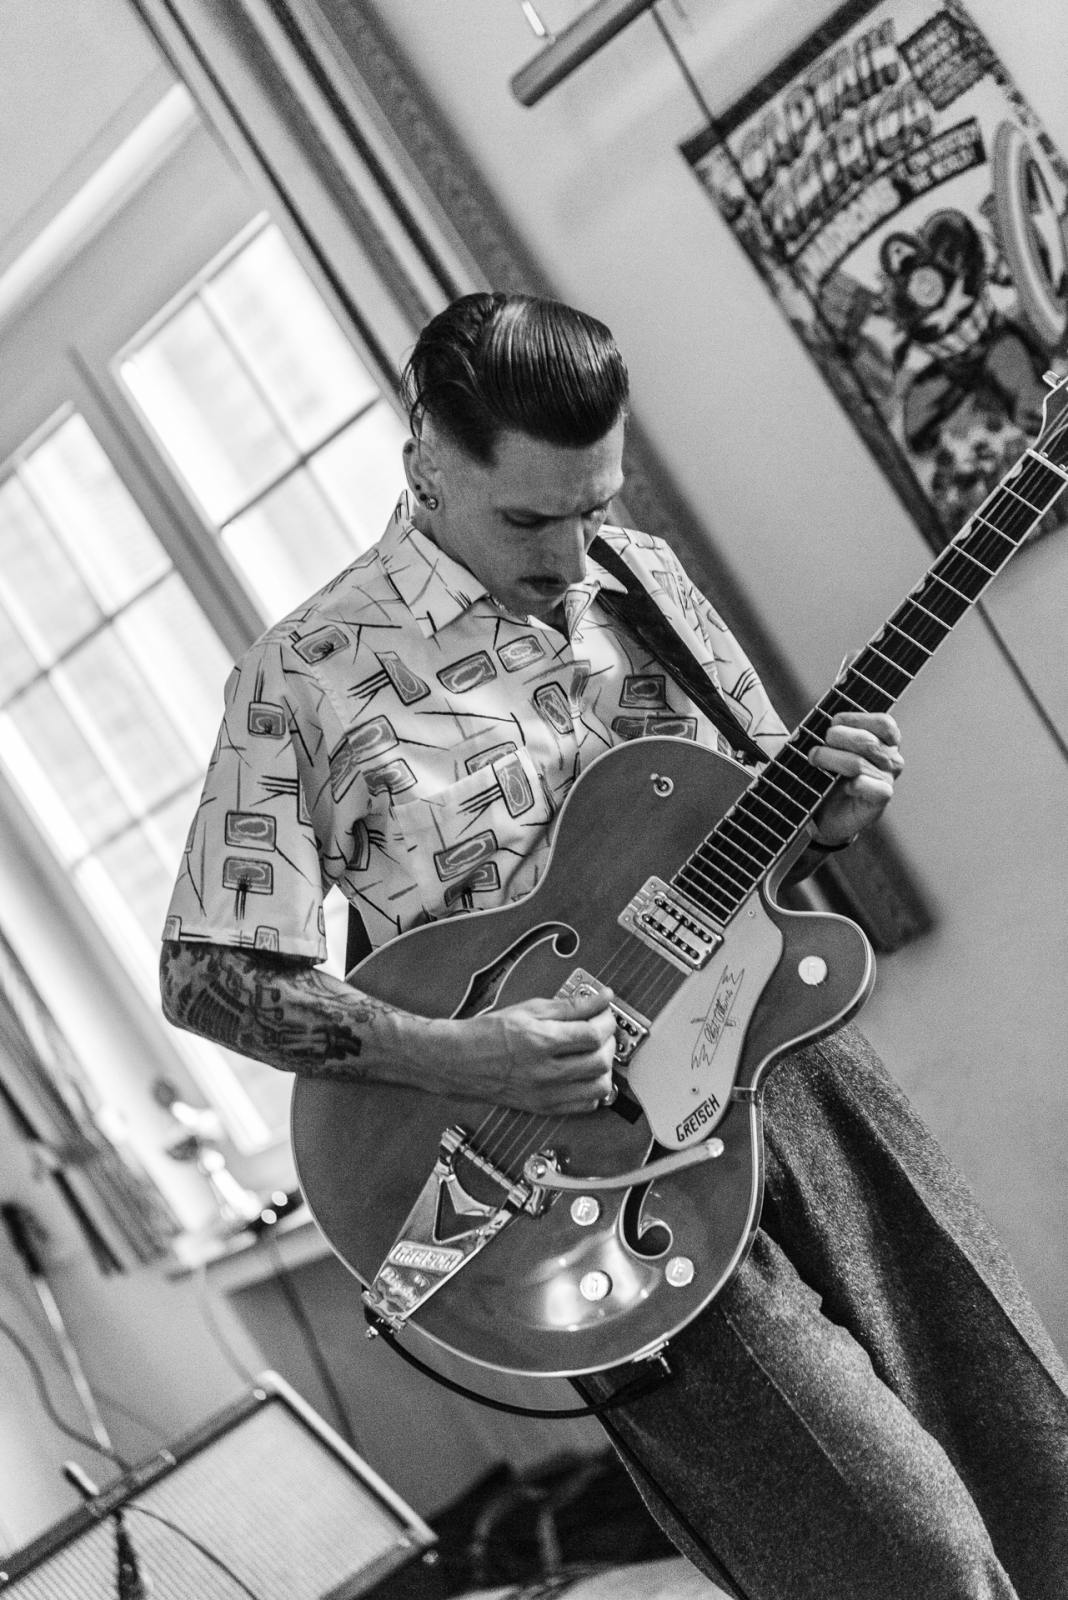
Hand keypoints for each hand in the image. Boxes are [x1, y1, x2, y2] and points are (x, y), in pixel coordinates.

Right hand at [430, 987, 617, 1113]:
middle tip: (601, 1029)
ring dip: (605, 1068)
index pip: (593, 1034)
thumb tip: (600, 998)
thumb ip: (569, 1006)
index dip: (607, 1019)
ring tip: (595, 1052)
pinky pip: (584, 1106)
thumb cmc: (487, 1034)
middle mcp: (545, 1072)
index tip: (604, 1011)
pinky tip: (585, 1074)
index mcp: (541, 1042)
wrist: (459, 1060)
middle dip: (609, 1042)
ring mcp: (545, 1094)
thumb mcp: (529, 1008)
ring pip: (599, 1088)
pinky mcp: (543, 1108)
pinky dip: (593, 1090)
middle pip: (601, 1062)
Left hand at [808, 710, 903, 844]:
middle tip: (817, 747)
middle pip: (867, 740)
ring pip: (858, 763)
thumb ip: (836, 733)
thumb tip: (818, 725)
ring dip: (830, 759)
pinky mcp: (880, 798)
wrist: (831, 814)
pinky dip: (850, 784)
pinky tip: (843, 786)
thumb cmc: (833, 776)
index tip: (834, 723)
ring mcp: (887, 779)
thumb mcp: (835, 749)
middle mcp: (891, 759)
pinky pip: (864, 785)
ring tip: (815, 760)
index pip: (883, 723)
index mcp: (886, 741)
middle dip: (836, 738)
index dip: (855, 719)